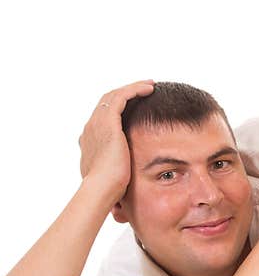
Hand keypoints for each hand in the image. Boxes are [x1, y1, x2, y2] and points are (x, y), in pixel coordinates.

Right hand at [79, 80, 154, 200]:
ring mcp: (97, 124)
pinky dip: (134, 90)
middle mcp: (91, 128)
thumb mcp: (113, 177)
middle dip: (126, 94)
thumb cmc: (110, 190)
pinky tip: (149, 88)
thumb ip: (118, 172)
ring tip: (150, 85)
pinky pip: (121, 97)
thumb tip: (125, 183)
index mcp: (91, 140)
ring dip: (132, 88)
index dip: (119, 109)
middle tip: (144, 89)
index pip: (104, 117)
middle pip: (108, 102)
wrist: (101, 189)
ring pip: (114, 96)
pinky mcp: (108, 122)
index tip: (135, 106)